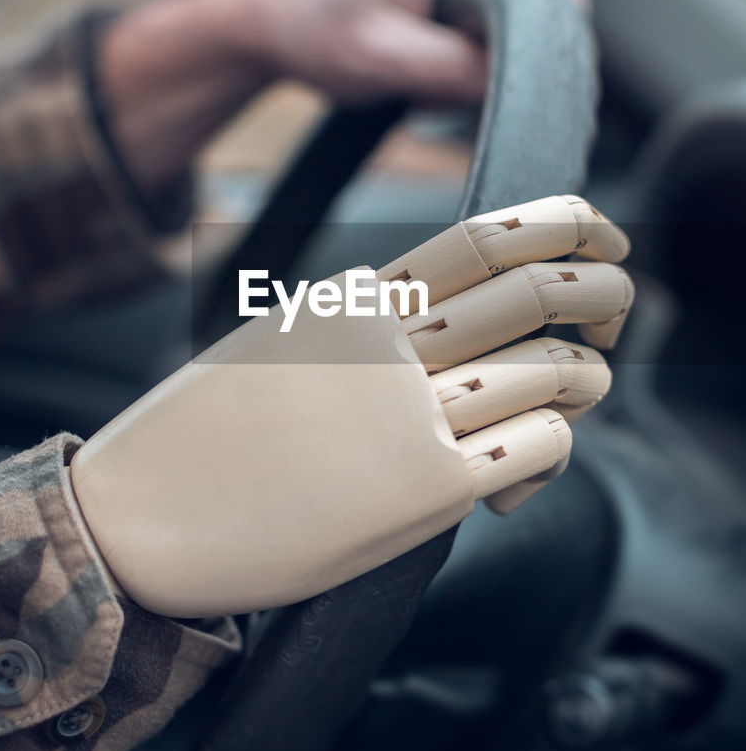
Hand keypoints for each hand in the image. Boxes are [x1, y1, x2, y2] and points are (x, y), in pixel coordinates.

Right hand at [69, 196, 630, 617]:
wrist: (132, 523)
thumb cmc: (191, 445)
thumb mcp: (269, 347)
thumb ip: (349, 324)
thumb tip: (414, 314)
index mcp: (348, 300)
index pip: (484, 236)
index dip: (564, 227)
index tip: (597, 238)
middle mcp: (383, 343)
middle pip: (536, 287)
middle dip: (604, 288)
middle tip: (617, 304)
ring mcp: (405, 413)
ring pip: (553, 364)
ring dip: (589, 374)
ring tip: (579, 388)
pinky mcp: (421, 490)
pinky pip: (539, 445)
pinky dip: (556, 448)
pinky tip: (526, 466)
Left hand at [99, 0, 589, 190]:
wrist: (266, 20)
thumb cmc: (314, 31)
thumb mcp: (388, 61)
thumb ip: (462, 71)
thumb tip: (520, 83)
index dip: (559, 30)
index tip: (518, 76)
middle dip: (519, 48)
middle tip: (461, 85)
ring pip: (522, 6)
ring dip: (490, 53)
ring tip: (433, 76)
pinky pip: (493, 9)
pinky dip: (471, 47)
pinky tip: (429, 64)